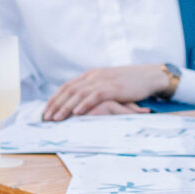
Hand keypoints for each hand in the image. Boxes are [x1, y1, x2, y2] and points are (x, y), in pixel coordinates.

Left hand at [42, 64, 172, 118]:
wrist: (149, 76)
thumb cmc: (129, 84)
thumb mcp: (108, 85)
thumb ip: (94, 91)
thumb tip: (80, 105)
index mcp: (91, 75)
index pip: (67, 86)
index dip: (54, 99)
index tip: (44, 111)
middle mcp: (94, 76)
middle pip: (69, 90)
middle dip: (55, 104)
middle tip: (45, 117)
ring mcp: (103, 80)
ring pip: (79, 93)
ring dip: (65, 107)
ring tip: (56, 118)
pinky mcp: (114, 87)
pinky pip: (95, 95)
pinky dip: (84, 104)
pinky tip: (76, 113)